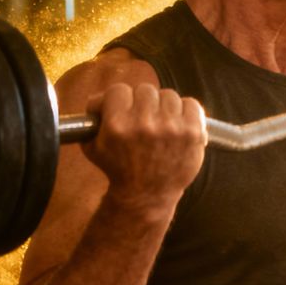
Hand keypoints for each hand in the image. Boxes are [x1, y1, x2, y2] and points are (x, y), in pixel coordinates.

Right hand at [81, 83, 205, 215]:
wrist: (147, 194)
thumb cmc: (119, 168)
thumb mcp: (93, 147)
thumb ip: (92, 119)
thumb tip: (98, 98)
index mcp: (118, 126)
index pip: (119, 90)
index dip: (118, 99)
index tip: (121, 108)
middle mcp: (145, 125)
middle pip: (145, 90)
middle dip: (142, 103)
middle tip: (141, 117)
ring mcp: (172, 128)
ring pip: (169, 95)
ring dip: (164, 107)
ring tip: (160, 122)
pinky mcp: (193, 134)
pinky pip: (191, 104)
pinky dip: (186, 111)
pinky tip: (178, 124)